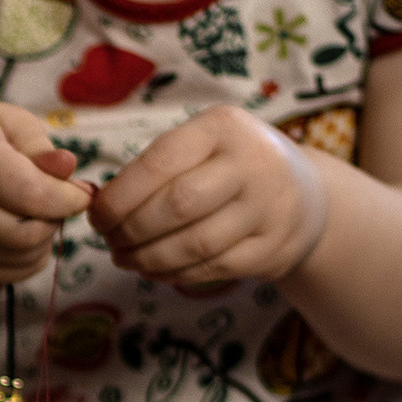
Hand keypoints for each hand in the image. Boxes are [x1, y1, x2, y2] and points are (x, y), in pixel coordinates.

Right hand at [0, 102, 92, 285]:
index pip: (30, 193)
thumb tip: (68, 170)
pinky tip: (26, 237)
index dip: (68, 199)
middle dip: (55, 221)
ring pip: (18, 258)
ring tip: (41, 216)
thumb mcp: (7, 123)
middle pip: (25, 234)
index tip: (83, 194)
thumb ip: (40, 145)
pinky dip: (28, 261)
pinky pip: (6, 275)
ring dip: (44, 242)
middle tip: (59, 204)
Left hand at [88, 105, 327, 286]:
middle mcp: (253, 163)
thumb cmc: (230, 167)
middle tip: (109, 241)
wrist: (305, 194)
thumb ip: (155, 167)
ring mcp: (268, 208)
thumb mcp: (203, 145)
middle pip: (176, 206)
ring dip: (147, 258)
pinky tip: (153, 269)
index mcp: (224, 127)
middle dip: (131, 230)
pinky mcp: (273, 248)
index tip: (96, 216)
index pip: (160, 162)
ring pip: (193, 244)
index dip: (120, 196)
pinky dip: (173, 274)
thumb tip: (97, 204)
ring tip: (124, 259)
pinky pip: (211, 269)